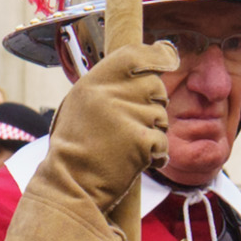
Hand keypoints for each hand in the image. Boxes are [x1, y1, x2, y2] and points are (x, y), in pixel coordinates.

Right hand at [33, 44, 183, 219]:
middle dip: (153, 106)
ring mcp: (125, 116)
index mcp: (92, 83)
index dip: (158, 55)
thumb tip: (149, 68)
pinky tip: (135, 162)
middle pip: (156, 87)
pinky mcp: (140, 140)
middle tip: (130, 127)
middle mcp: (108, 94)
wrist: (71, 185)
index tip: (169, 57)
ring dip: (152, 133)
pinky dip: (155, 155)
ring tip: (126, 148)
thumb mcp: (82, 106)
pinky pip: (163, 142)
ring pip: (161, 117)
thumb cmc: (76, 149)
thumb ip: (109, 87)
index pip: (134, 54)